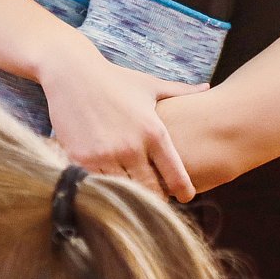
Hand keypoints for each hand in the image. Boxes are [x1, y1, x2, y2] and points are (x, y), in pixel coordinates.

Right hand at [37, 37, 202, 202]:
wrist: (72, 74)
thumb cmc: (115, 79)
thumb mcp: (150, 85)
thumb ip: (181, 91)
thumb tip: (207, 87)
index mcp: (154, 132)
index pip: (175, 174)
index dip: (184, 190)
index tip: (186, 196)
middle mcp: (131, 147)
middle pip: (151, 191)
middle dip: (158, 200)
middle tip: (161, 204)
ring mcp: (105, 155)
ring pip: (124, 193)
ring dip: (130, 199)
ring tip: (137, 203)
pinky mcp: (81, 159)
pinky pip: (98, 186)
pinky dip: (106, 191)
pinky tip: (110, 191)